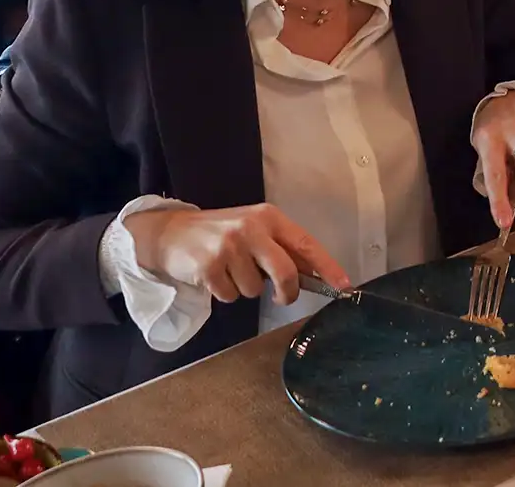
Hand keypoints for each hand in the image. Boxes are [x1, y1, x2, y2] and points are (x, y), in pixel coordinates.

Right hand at [123, 203, 350, 304]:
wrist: (171, 233)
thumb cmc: (220, 234)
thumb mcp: (253, 230)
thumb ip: (280, 249)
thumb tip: (315, 275)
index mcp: (268, 216)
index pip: (305, 243)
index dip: (327, 266)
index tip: (344, 285)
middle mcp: (251, 227)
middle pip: (286, 272)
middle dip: (287, 292)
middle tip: (281, 298)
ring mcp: (229, 246)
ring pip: (255, 290)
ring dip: (245, 289)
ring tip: (229, 271)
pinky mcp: (209, 266)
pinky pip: (230, 296)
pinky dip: (225, 293)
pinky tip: (214, 276)